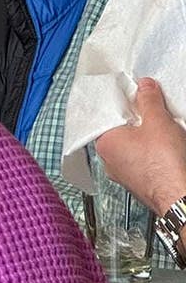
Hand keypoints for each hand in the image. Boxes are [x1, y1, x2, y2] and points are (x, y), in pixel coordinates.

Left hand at [96, 78, 185, 214]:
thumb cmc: (164, 165)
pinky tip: (165, 150)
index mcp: (104, 143)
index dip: (122, 105)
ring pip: (131, 148)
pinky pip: (141, 162)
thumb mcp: (157, 121)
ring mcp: (123, 174)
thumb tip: (144, 86)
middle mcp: (108, 160)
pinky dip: (151, 154)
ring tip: (162, 132)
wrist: (179, 196)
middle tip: (153, 114)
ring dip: (145, 139)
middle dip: (136, 121)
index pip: (106, 117)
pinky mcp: (138, 183)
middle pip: (119, 132)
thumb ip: (148, 100)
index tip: (135, 97)